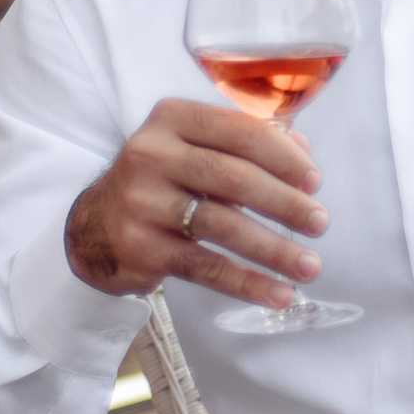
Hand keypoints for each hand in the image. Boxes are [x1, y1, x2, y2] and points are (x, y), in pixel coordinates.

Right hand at [65, 100, 327, 311]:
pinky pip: (205, 267)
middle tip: (320, 223)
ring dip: (274, 249)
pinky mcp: (140, 247)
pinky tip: (279, 294)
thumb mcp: (196, 147)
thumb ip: (249, 142)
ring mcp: (141, 202)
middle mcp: (151, 155)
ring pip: (222, 226)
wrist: (92, 228)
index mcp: (172, 119)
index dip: (285, 158)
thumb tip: (302, 149)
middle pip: (234, 178)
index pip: (240, 131)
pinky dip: (247, 282)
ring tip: (310, 265)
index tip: (315, 182)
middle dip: (285, 203)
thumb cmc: (164, 180)